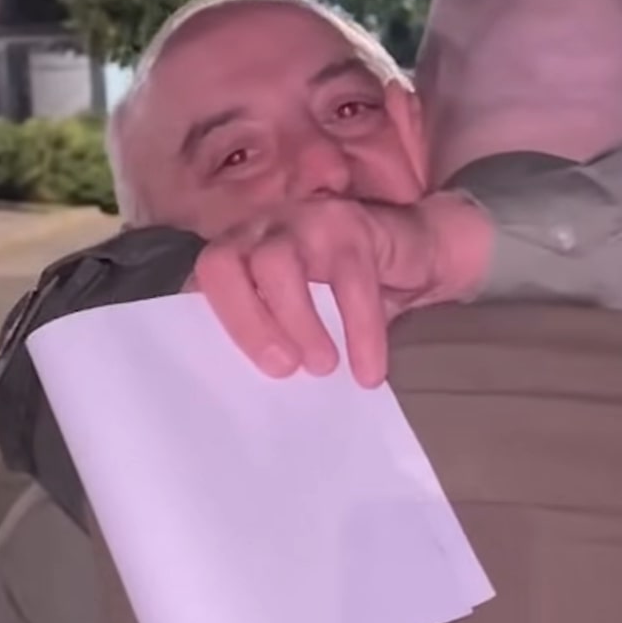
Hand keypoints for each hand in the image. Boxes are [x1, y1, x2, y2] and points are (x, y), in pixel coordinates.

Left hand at [194, 193, 491, 387]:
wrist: (417, 253)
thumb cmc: (348, 296)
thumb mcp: (305, 317)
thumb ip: (275, 340)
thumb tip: (254, 403)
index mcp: (241, 251)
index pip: (204, 281)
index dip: (212, 324)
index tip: (233, 378)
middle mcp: (262, 230)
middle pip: (222, 263)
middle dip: (244, 321)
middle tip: (281, 369)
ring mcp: (305, 220)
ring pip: (277, 262)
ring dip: (296, 321)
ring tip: (323, 368)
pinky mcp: (352, 224)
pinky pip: (351, 279)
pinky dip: (360, 331)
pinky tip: (369, 371)